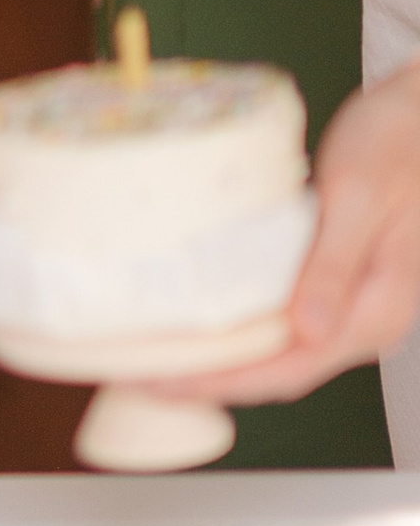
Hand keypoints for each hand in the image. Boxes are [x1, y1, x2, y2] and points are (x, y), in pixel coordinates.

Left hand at [171, 60, 419, 406]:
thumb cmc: (397, 142)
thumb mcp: (359, 194)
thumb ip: (335, 264)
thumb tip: (310, 330)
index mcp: (376, 311)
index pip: (288, 370)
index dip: (219, 383)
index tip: (158, 381)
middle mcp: (365, 321)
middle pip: (277, 372)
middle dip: (206, 380)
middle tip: (133, 372)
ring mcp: (350, 305)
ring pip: (277, 352)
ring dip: (219, 359)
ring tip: (153, 354)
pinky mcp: (335, 282)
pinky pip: (281, 322)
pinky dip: (238, 329)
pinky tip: (199, 318)